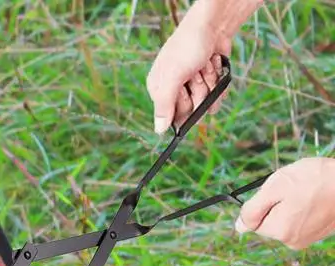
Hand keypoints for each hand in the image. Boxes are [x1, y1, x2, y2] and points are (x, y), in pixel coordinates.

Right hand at [146, 0, 260, 133]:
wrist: (214, 23)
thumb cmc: (188, 45)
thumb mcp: (172, 76)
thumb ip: (164, 104)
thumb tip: (158, 130)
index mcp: (159, 89)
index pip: (171, 117)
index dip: (182, 106)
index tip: (184, 89)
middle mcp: (175, 90)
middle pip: (191, 111)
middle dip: (199, 92)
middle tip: (196, 74)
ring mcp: (193, 86)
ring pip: (207, 103)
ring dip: (211, 83)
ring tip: (205, 66)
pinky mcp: (208, 82)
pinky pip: (217, 95)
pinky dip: (220, 81)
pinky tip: (214, 66)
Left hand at [236, 158, 334, 249]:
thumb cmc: (316, 179)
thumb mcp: (276, 186)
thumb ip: (253, 209)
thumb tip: (238, 227)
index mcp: (278, 231)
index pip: (254, 220)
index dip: (263, 202)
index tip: (279, 191)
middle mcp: (291, 240)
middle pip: (270, 221)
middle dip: (278, 203)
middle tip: (296, 189)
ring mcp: (307, 239)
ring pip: (286, 219)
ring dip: (292, 205)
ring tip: (310, 192)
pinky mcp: (319, 233)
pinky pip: (302, 220)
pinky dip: (305, 208)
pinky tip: (317, 197)